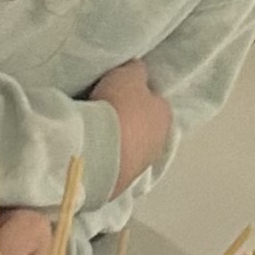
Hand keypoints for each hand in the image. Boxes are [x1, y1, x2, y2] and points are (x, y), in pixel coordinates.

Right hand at [88, 58, 173, 191]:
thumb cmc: (119, 108)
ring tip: (92, 132)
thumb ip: (135, 71)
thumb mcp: (128, 75)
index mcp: (165, 114)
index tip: (117, 90)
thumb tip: (137, 70)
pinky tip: (88, 150)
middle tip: (102, 110)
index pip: (154, 99)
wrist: (99, 153)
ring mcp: (140, 167)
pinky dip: (103, 157)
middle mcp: (159, 143)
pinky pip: (112, 164)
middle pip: (142, 126)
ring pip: (128, 148)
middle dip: (126, 120)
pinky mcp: (120, 184)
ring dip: (114, 141)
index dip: (135, 93)